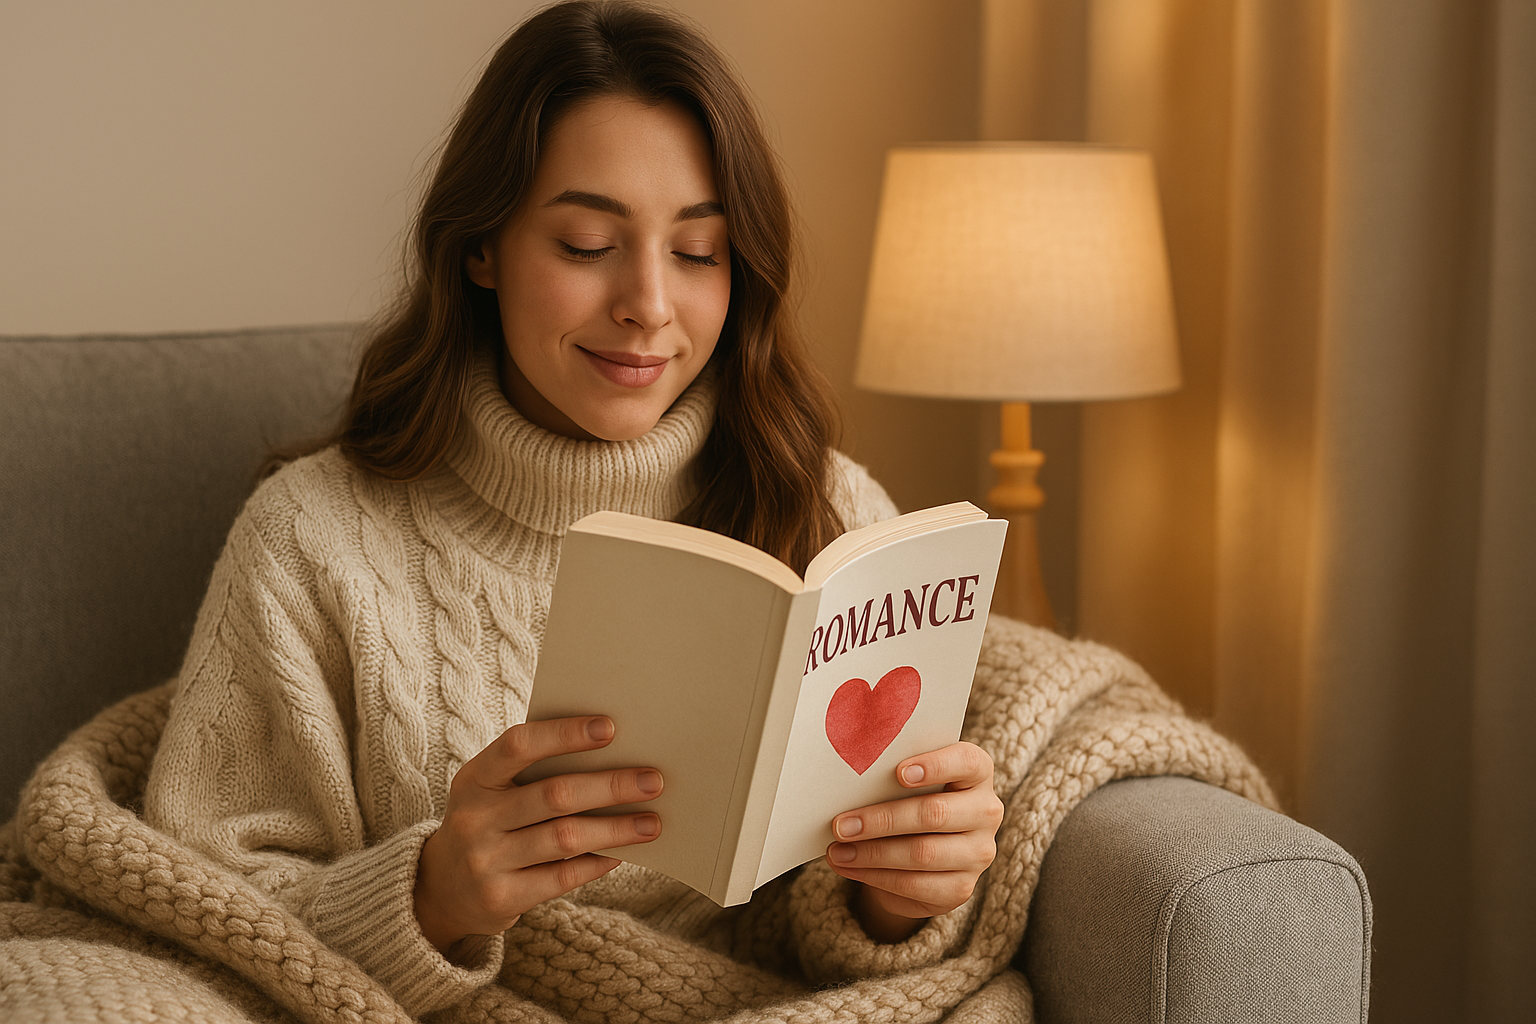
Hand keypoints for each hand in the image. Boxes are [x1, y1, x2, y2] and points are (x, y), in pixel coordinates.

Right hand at [414, 715, 662, 956]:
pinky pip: (563, 877)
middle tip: (653, 781)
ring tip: (652, 823)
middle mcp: (476, 818)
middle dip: (610, 786)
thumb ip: (535, 771)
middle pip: (554, 795)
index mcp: (474, 778)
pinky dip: (598, 863)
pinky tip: (623, 854)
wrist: (441, 888)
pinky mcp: (501, 898)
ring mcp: (486, 861)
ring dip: (616, 829)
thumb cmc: (488, 821)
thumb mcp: (492, 790)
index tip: (610, 727)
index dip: (564, 734)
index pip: (518, 746)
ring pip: (565, 838)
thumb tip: (612, 754)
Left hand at [825, 741, 1002, 942]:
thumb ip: (890, 773)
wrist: (921, 851)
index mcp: (977, 772)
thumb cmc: (909, 798)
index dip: (936, 766)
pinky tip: (849, 867)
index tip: (899, 773)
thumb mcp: (906, 780)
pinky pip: (915, 884)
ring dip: (873, 853)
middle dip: (882, 819)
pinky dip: (876, 876)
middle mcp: (986, 811)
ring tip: (837, 850)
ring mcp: (978, 853)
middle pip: (935, 813)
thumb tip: (846, 781)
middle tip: (841, 824)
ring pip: (923, 853)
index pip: (967, 762)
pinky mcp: (962, 887)